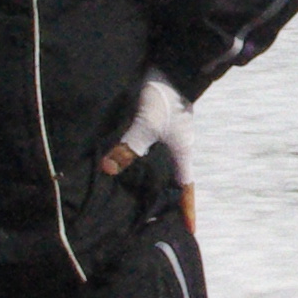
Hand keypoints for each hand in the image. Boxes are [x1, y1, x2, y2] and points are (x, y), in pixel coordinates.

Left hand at [99, 71, 193, 229]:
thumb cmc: (165, 98)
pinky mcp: (158, 127)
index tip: (188, 231)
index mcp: (182, 153)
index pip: (186, 188)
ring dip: (156, 184)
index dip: (186, 209)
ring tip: (142, 202)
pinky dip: (145, 166)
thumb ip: (129, 146)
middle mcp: (178, 149)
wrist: (171, 65)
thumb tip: (109, 169)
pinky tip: (131, 170)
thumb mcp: (146, 124)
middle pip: (176, 182)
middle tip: (158, 222)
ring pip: (164, 168)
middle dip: (170, 202)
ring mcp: (169, 138)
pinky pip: (152, 154)